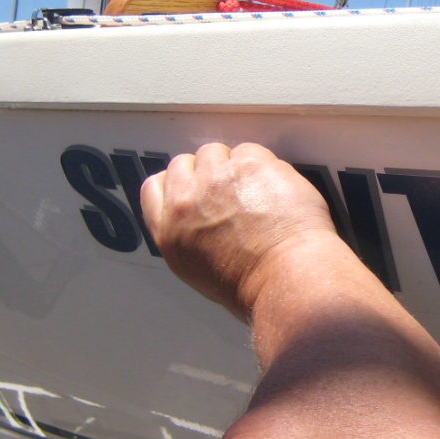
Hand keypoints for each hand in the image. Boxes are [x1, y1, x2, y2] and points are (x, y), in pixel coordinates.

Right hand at [140, 143, 338, 318]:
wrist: (284, 278)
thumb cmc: (253, 288)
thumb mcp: (199, 271)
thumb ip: (189, 236)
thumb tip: (201, 219)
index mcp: (169, 231)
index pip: (155, 187)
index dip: (179, 182)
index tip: (196, 186)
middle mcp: (186, 200)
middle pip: (186, 163)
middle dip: (209, 173)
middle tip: (235, 193)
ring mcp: (216, 179)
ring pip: (217, 152)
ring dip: (235, 166)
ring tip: (258, 194)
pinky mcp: (248, 164)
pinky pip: (251, 151)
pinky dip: (265, 168)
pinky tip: (276, 192)